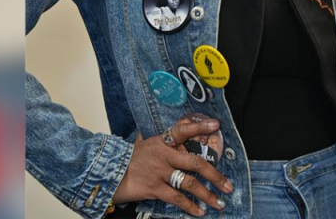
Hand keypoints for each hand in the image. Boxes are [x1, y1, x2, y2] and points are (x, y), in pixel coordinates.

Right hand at [111, 119, 234, 216]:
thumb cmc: (126, 158)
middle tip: (229, 185)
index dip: (200, 126)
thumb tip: (170, 131)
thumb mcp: (140, 143)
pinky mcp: (153, 188)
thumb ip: (156, 138)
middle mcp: (163, 155)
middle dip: (215, 175)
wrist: (105, 172)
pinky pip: (176, 198)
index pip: (183, 130)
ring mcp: (159, 172)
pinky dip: (190, 206)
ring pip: (190, 183)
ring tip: (219, 203)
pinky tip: (199, 212)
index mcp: (161, 141)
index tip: (216, 125)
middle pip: (196, 162)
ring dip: (207, 195)